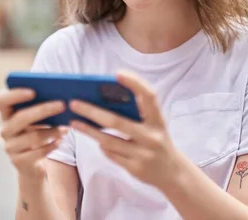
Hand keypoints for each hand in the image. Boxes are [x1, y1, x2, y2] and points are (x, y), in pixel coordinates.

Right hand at [0, 89, 67, 178]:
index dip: (15, 95)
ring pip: (32, 137)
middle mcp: (5, 130)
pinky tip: (60, 141)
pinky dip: (51, 146)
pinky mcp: (18, 161)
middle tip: (62, 105)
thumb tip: (59, 99)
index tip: (33, 91)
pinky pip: (38, 153)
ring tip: (66, 129)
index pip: (1, 101)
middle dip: (43, 110)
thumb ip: (40, 108)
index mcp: (6, 115)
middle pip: (21, 117)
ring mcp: (10, 147)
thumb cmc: (37, 133)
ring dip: (52, 131)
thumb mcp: (36, 121)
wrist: (33, 163)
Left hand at [69, 70, 180, 188]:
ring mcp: (143, 154)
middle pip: (117, 122)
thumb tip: (104, 99)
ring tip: (74, 121)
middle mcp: (152, 136)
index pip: (149, 96)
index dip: (135, 83)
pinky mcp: (135, 168)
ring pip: (108, 140)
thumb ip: (137, 112)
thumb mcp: (154, 124)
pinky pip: (111, 154)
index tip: (117, 74)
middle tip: (73, 103)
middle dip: (92, 111)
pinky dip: (101, 145)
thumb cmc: (157, 140)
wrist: (174, 173)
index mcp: (158, 120)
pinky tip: (94, 138)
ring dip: (88, 130)